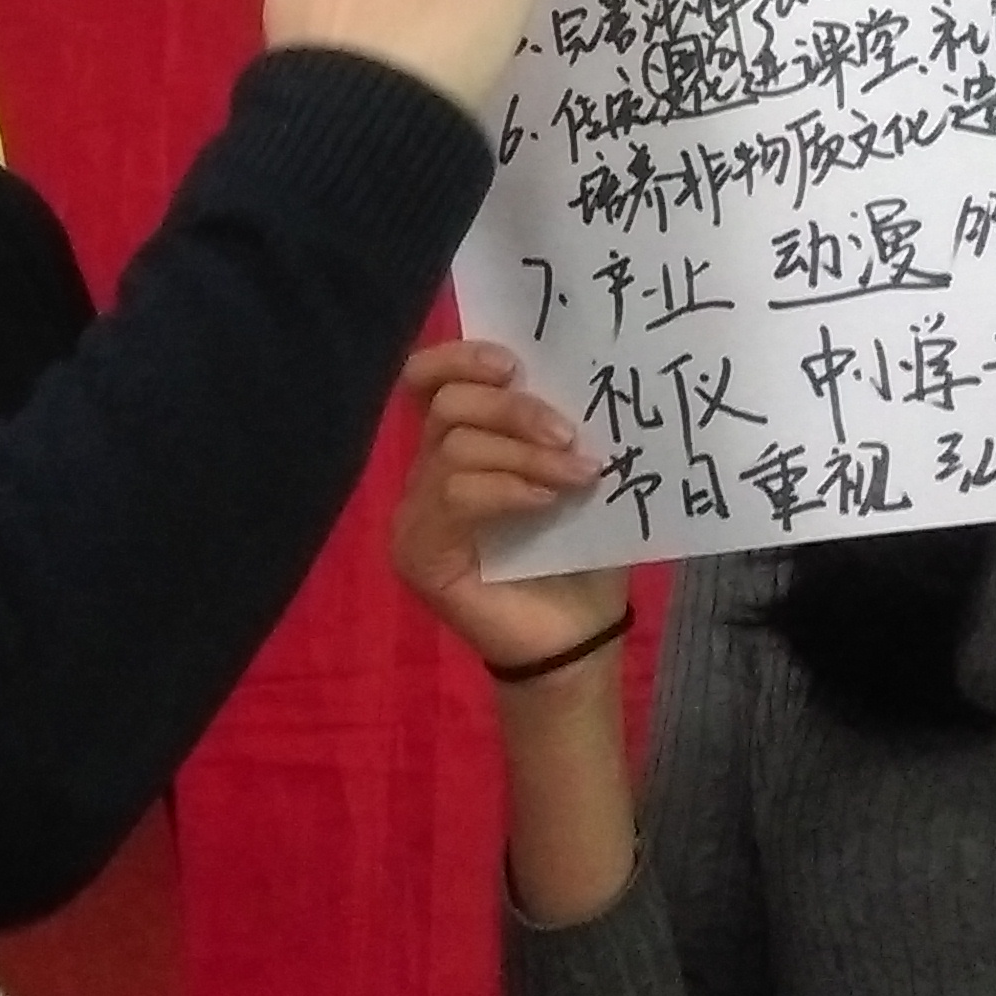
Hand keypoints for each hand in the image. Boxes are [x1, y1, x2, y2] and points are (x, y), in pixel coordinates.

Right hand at [388, 339, 629, 671]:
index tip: (513, 363)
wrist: (581, 637)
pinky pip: (454, 496)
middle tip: (570, 435)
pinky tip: (545, 504)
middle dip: (513, 410)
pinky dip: (506, 489)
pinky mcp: (419, 556)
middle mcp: (424, 478)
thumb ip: (559, 428)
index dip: (461, 358)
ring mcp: (415, 519)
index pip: (427, 382)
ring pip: (453, 449)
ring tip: (577, 475)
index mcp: (458, 447)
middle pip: (445, 406)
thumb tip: (581, 371)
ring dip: (524, 455)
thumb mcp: (575, 475)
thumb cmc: (580, 555)